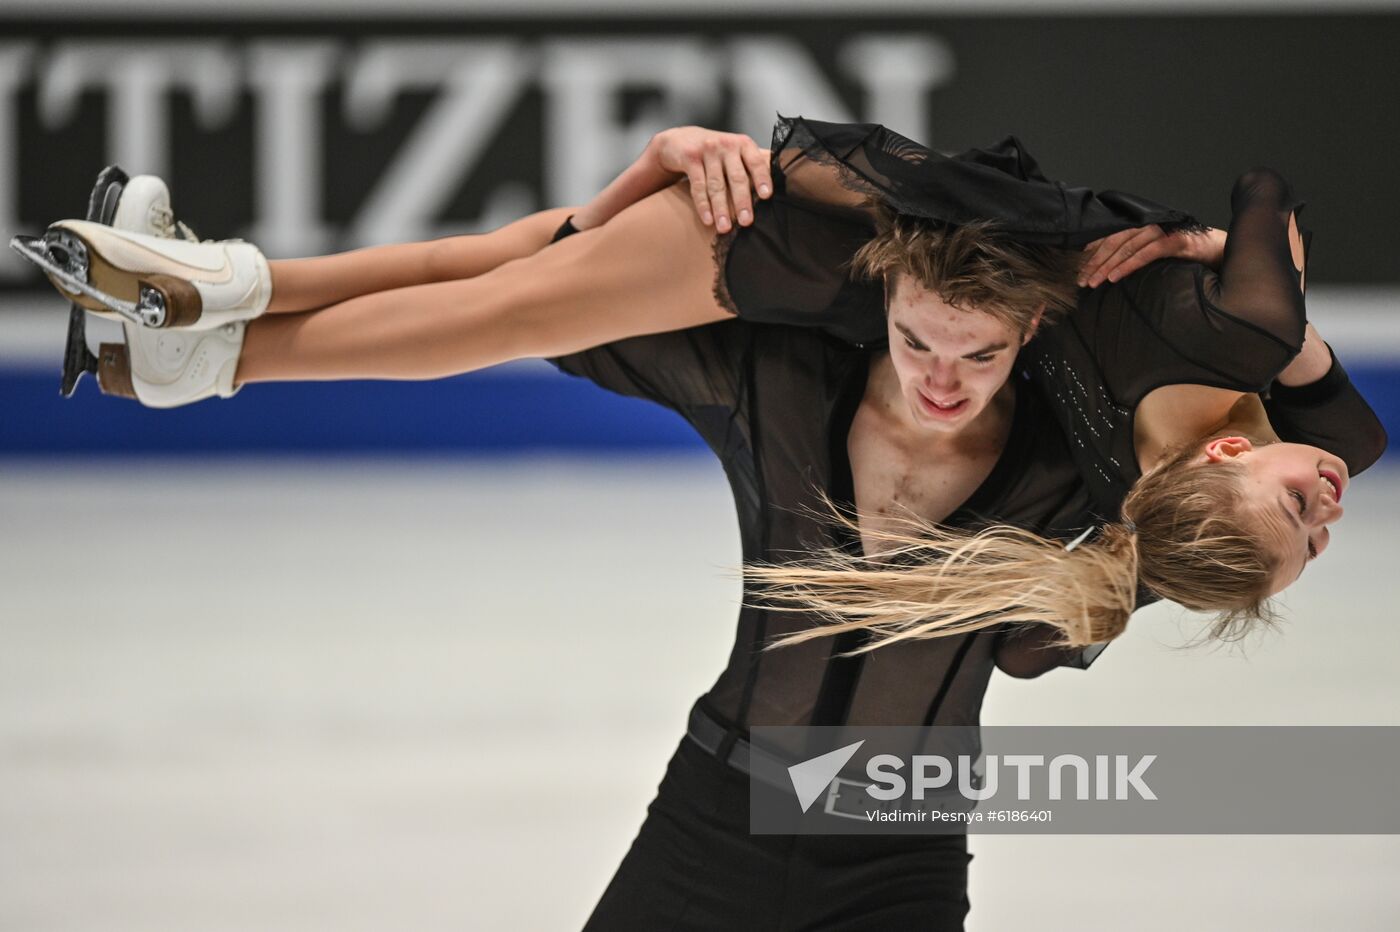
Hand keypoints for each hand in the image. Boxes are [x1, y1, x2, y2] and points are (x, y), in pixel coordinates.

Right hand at [648, 127, 772, 232]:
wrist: (681, 140)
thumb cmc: (716, 154)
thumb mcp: (735, 154)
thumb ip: (751, 167)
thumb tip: (773, 194)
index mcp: (743, 144)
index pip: (756, 162)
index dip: (762, 179)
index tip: (767, 196)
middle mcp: (727, 145)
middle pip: (737, 177)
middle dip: (742, 201)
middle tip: (746, 222)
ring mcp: (708, 150)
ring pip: (716, 185)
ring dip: (721, 209)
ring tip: (724, 228)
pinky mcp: (690, 158)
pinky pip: (698, 185)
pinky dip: (703, 205)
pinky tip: (708, 219)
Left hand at [1079, 225, 1226, 287]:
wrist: (1221, 251)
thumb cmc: (1187, 255)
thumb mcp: (1156, 254)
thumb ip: (1136, 255)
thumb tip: (1110, 269)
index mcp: (1144, 227)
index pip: (1111, 235)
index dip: (1093, 250)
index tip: (1077, 266)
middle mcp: (1151, 225)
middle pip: (1114, 241)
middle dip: (1095, 261)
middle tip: (1081, 279)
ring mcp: (1164, 231)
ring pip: (1127, 246)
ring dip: (1107, 265)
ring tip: (1093, 281)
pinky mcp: (1177, 241)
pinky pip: (1147, 252)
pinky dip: (1129, 264)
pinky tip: (1115, 277)